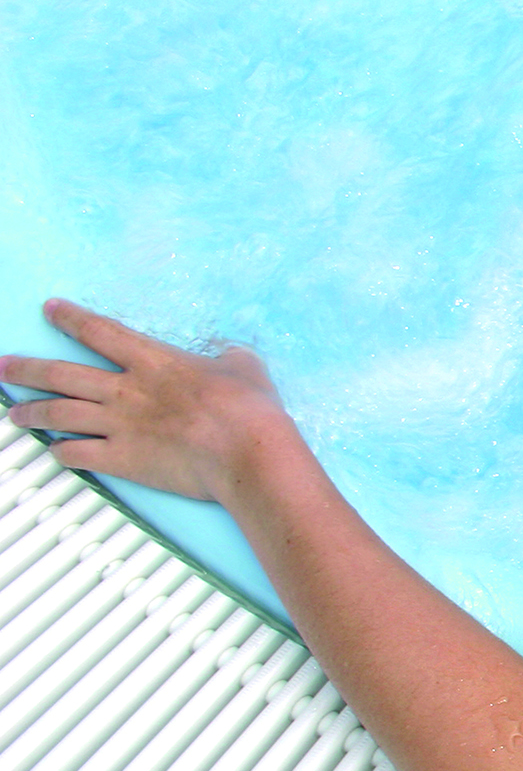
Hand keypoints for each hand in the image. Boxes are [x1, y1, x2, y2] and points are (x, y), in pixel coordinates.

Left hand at [2, 299, 298, 503]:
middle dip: (25, 369)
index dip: (70, 318)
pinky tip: (54, 452)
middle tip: (5, 367)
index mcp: (153, 361)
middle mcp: (126, 390)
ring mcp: (120, 426)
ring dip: (31, 412)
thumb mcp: (245, 367)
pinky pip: (78, 455)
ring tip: (14, 413)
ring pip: (58, 414)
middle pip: (60, 374)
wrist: (247, 453)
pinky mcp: (123, 459)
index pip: (99, 331)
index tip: (50, 310)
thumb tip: (230, 353)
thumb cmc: (251, 409)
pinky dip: (61, 453)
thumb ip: (228, 357)